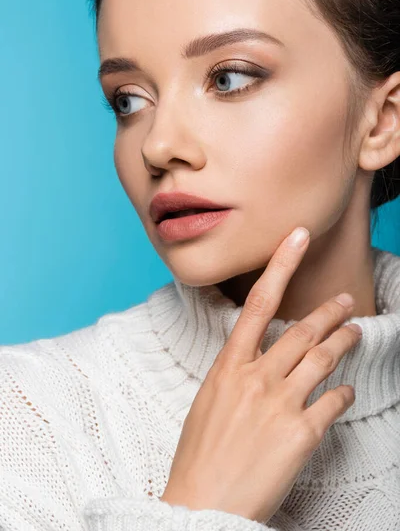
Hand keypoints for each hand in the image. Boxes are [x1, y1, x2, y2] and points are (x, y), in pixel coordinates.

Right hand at [160, 227, 361, 523]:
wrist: (201, 506)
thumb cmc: (199, 455)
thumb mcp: (209, 403)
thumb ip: (236, 376)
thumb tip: (259, 363)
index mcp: (229, 367)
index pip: (259, 303)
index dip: (281, 265)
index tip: (298, 238)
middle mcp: (257, 379)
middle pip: (302, 331)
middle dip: (328, 311)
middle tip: (345, 300)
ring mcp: (280, 405)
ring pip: (323, 358)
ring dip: (343, 342)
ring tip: (355, 332)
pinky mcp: (301, 435)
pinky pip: (333, 403)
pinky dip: (343, 392)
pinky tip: (346, 390)